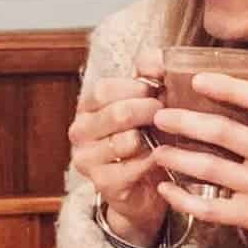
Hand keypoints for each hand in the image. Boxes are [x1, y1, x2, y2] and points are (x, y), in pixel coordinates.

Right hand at [69, 46, 168, 245]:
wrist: (148, 188)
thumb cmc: (149, 139)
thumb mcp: (149, 102)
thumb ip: (150, 74)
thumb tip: (156, 60)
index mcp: (88, 107)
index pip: (104, 89)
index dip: (135, 88)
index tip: (157, 91)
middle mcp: (80, 132)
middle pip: (116, 113)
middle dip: (149, 111)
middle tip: (167, 114)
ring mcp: (87, 160)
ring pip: (124, 141)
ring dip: (153, 138)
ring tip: (167, 137)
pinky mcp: (102, 185)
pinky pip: (132, 168)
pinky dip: (153, 161)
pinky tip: (163, 159)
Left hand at [149, 72, 247, 247]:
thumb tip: (233, 106)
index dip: (227, 86)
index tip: (197, 78)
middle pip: (225, 131)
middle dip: (185, 121)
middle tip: (159, 116)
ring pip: (211, 167)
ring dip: (178, 158)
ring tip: (158, 151)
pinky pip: (211, 208)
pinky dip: (184, 199)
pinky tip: (167, 191)